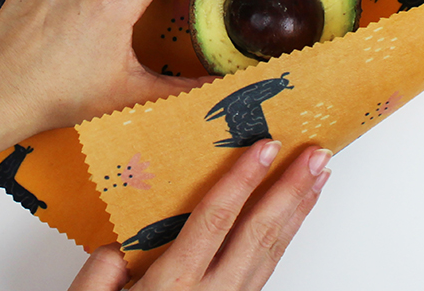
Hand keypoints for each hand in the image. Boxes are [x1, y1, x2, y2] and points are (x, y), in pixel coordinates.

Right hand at [69, 141, 331, 290]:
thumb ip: (104, 266)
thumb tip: (123, 234)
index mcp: (173, 285)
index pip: (215, 219)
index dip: (242, 180)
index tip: (264, 147)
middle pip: (259, 233)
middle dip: (290, 189)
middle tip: (315, 155)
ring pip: (272, 252)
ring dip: (299, 211)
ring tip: (318, 176)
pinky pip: (267, 269)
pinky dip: (285, 238)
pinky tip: (293, 218)